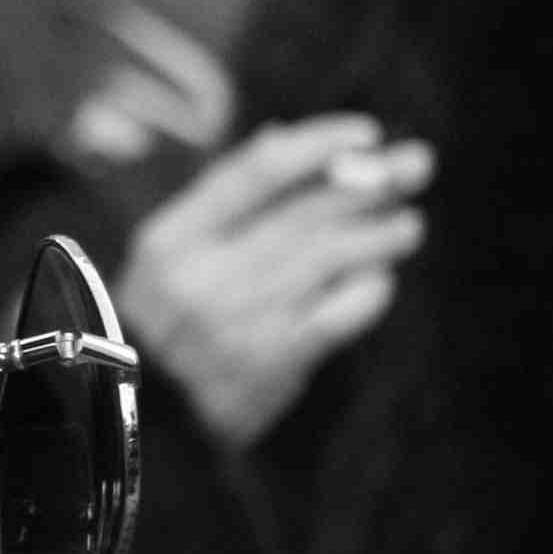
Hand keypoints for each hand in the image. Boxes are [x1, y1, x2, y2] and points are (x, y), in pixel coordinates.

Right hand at [116, 115, 430, 447]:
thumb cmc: (159, 324)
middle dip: (368, 184)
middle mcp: (200, 275)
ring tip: (409, 225)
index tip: (365, 133)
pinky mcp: (266, 365)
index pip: (255, 172)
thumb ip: (222, 202)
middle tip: (416, 164)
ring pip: (324, 260)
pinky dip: (365, 295)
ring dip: (377, 237)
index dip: (318, 146)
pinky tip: (381, 281)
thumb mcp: (165, 257)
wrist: (136, 420)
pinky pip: (332, 317)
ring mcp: (234, 321)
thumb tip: (282, 138)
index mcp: (170, 238)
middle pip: (301, 212)